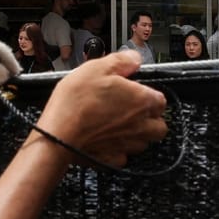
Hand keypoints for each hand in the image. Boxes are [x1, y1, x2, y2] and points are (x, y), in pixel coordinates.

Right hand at [34, 50, 168, 166]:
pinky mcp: (112, 159)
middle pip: (159, 126)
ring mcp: (127, 144)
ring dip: (137, 134)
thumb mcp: (97, 67)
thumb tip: (134, 58)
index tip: (137, 90)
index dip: (150, 93)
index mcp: (141, 101)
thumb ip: (122, 61)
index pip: (161, 100)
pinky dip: (119, 149)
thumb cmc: (76, 102)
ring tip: (119, 124)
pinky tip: (107, 139)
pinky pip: (124, 156)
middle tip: (134, 110)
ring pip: (144, 142)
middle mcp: (139, 125)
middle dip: (151, 118)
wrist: (57, 134)